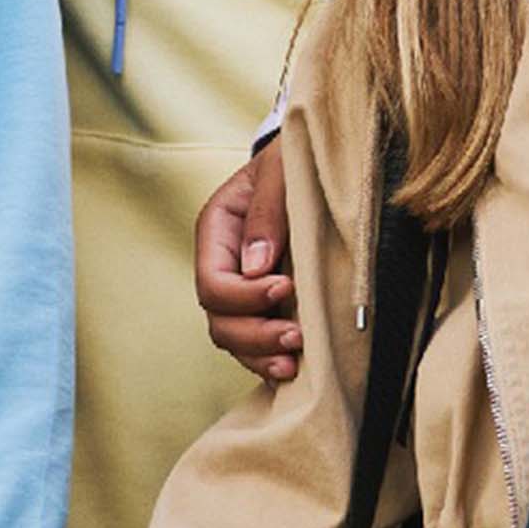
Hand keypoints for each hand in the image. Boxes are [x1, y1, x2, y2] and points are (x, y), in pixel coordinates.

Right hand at [200, 138, 300, 382]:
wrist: (315, 158)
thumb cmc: (296, 157)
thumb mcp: (281, 170)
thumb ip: (268, 213)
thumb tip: (257, 267)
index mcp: (218, 232)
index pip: (213, 282)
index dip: (243, 296)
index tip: (285, 288)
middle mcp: (225, 264)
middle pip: (219, 318)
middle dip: (253, 334)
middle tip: (296, 338)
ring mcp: (245, 287)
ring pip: (235, 336)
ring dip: (261, 355)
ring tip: (294, 365)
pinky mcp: (270, 301)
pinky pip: (259, 339)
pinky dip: (271, 356)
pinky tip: (297, 370)